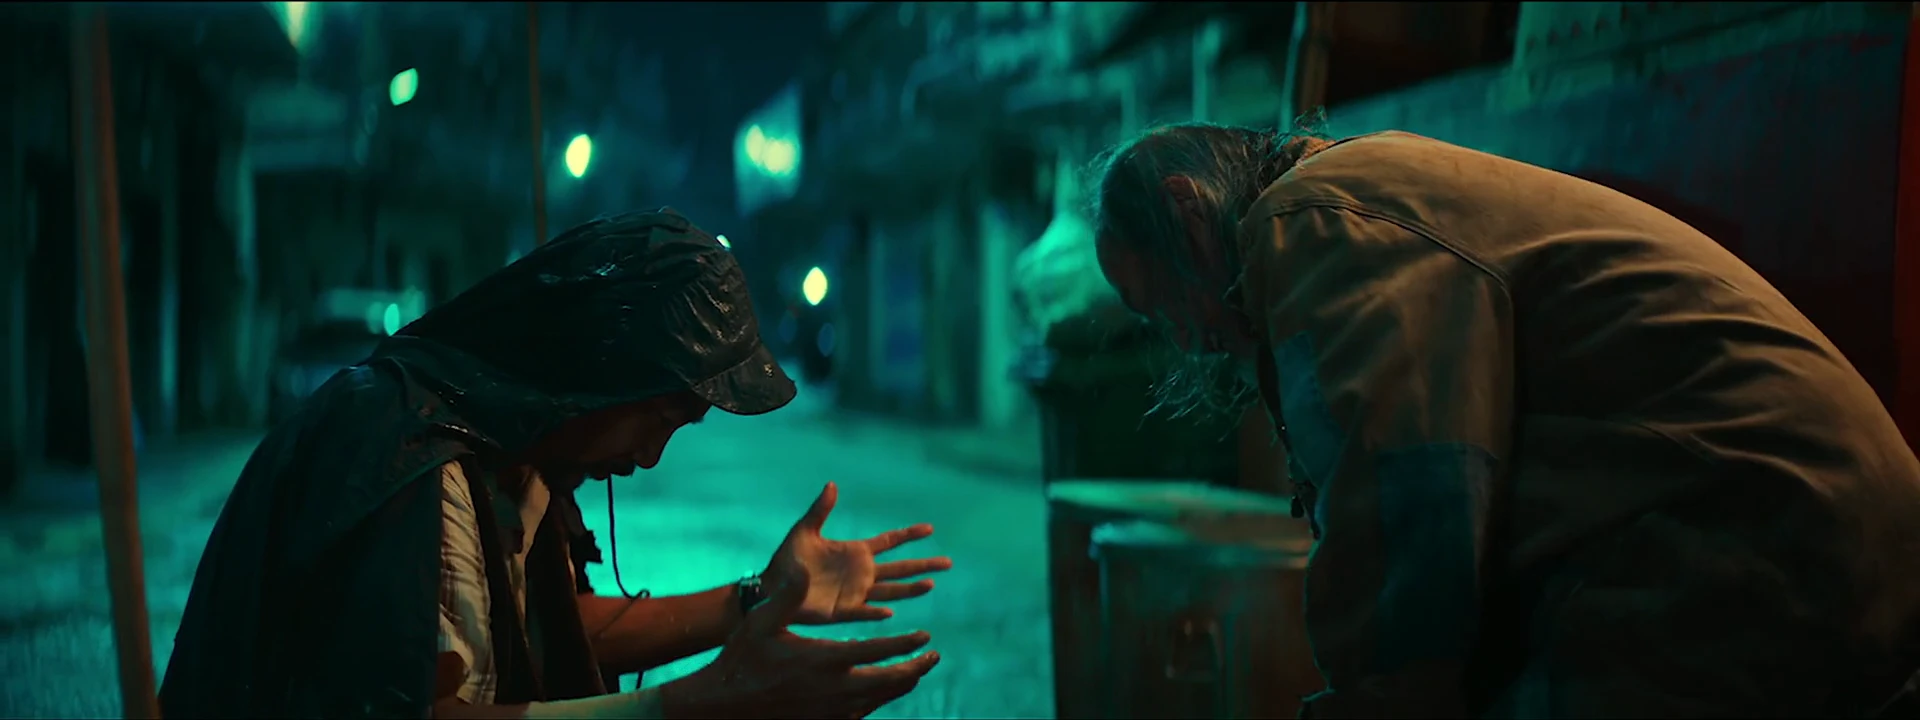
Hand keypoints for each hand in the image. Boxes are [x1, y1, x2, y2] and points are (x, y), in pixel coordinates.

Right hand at [662, 567, 941, 718]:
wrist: (725, 705)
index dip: (906, 644)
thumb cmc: (742, 660)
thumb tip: (803, 570)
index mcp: (825, 661)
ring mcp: (832, 710)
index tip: (926, 636)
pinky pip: (863, 712)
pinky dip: (879, 700)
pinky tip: (883, 691)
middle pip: (890, 681)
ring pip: (880, 700)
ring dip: (902, 684)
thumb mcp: (762, 624)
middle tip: (932, 656)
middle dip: (916, 667)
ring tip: (916, 672)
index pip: (879, 652)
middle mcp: (835, 689)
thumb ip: (789, 598)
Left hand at [764, 482, 954, 624]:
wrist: (772, 587)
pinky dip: (876, 612)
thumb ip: (820, 510)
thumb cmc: (786, 560)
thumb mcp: (804, 531)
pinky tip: (890, 613)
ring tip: (930, 585)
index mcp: (855, 551)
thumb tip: (832, 484)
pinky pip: (864, 611)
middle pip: (900, 568)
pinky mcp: (843, 611)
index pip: (889, 541)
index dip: (909, 535)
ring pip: (890, 591)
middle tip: (948, 563)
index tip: (930, 529)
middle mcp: (861, 572)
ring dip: (910, 589)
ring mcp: (854, 593)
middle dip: (924, 565)